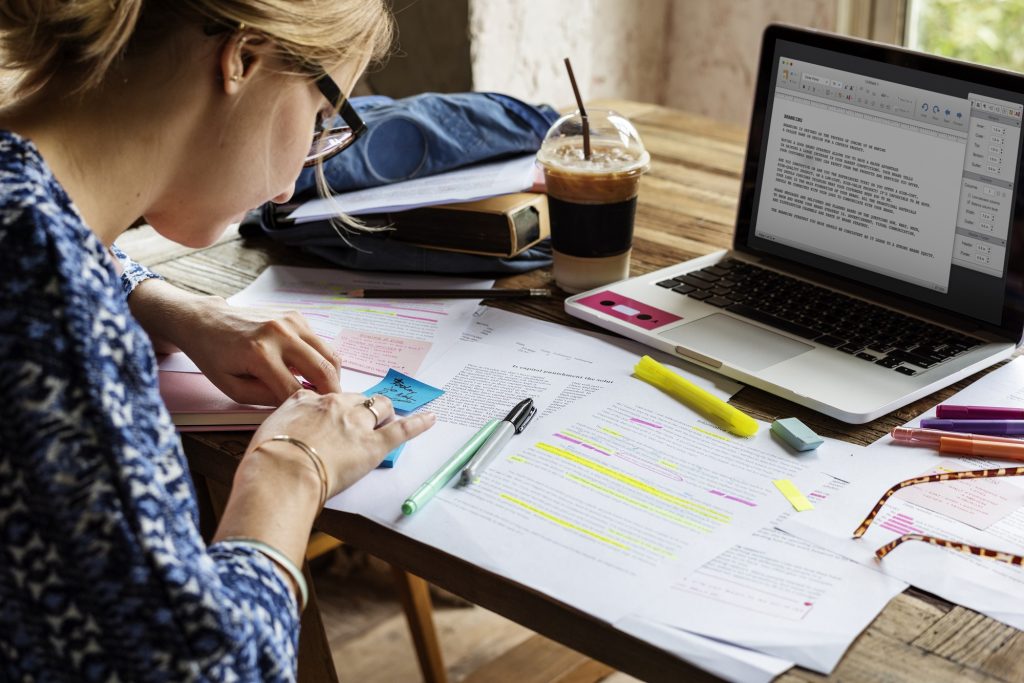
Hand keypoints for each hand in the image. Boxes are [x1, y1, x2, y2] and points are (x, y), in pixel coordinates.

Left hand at [176, 298, 341, 405]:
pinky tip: (309, 369)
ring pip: (330, 354)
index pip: (296, 390)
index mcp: (260, 354)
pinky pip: (320, 343)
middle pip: (323, 369)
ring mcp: (291, 321)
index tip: (312, 419)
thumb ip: (265, 399)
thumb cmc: (215, 357)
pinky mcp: (296, 316)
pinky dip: (321, 359)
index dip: (306, 408)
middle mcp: (280, 333)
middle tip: (334, 409)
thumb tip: (295, 404)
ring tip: (325, 391)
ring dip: (333, 376)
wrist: (206, 321)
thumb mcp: (232, 388)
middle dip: (332, 394)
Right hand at [250, 391, 435, 495]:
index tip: (328, 414)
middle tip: (360, 418)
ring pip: (379, 408)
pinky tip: (431, 418)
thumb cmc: (266, 461)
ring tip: (391, 414)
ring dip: (385, 411)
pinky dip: (418, 423)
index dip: (327, 407)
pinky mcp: (374, 444)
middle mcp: (333, 405)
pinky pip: (401, 429)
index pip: (321, 397)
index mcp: (305, 401)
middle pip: (354, 399)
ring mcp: (356, 423)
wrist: (281, 472)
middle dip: (359, 407)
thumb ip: (278, 428)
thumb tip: (279, 434)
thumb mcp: (265, 434)